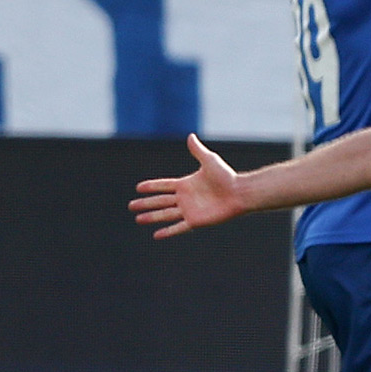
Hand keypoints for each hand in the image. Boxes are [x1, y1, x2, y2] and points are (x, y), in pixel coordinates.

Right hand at [129, 134, 246, 238]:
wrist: (239, 193)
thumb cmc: (227, 177)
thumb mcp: (210, 161)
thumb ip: (198, 150)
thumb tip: (190, 136)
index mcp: (186, 184)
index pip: (164, 186)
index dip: (152, 186)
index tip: (138, 188)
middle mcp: (185, 198)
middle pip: (160, 201)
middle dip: (146, 203)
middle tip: (131, 206)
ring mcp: (189, 210)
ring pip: (165, 214)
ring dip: (151, 217)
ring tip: (138, 219)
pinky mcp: (195, 221)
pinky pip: (178, 227)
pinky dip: (167, 232)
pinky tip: (156, 235)